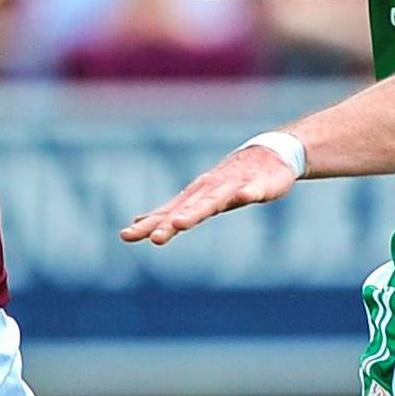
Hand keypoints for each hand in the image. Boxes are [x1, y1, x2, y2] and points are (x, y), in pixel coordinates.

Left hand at [119, 143, 299, 245]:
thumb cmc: (230, 181)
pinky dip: (247, 193)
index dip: (149, 224)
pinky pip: (253, 191)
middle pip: (187, 209)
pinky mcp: (260, 186)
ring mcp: (234, 187)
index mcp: (195, 197)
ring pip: (214, 201)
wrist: (268, 156)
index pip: (168, 212)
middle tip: (154, 239)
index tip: (126, 236)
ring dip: (196, 212)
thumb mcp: (199, 197)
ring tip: (180, 223)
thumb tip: (137, 220)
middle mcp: (210, 191)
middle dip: (170, 223)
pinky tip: (243, 196)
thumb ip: (169, 210)